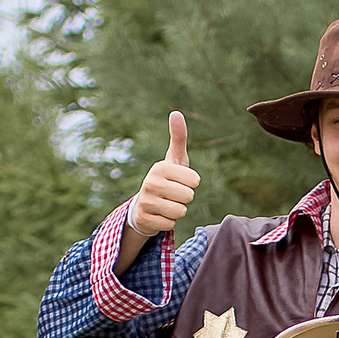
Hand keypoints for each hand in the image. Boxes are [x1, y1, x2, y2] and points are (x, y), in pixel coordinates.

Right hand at [130, 112, 200, 237]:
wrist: (144, 205)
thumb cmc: (167, 179)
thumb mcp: (174, 159)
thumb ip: (178, 138)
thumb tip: (176, 113)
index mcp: (160, 167)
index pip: (194, 181)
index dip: (191, 183)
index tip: (180, 181)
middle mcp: (150, 182)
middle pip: (189, 197)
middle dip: (184, 198)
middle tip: (173, 194)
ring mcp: (146, 202)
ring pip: (181, 212)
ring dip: (177, 211)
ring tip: (166, 204)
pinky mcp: (145, 219)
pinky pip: (171, 224)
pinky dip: (168, 222)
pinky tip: (160, 214)